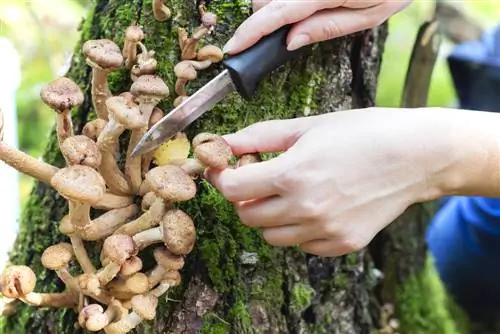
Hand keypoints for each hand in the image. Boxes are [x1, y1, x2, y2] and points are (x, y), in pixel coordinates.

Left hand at [206, 108, 473, 256]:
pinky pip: (302, 244)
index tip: (224, 168)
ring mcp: (325, 231)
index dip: (221, 177)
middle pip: (246, 216)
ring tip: (288, 192)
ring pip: (271, 236)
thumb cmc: (365, 133)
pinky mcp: (342, 244)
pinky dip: (297, 229)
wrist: (417, 156)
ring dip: (268, 215)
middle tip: (258, 178)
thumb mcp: (308, 126)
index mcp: (293, 174)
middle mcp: (306, 209)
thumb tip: (224, 142)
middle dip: (244, 197)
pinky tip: (314, 206)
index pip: (231, 189)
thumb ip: (260, 137)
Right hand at [223, 0, 410, 53]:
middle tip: (275, 37)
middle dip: (261, 21)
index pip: (278, 13)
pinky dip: (283, 1)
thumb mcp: (368, 16)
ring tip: (294, 20)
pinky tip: (298, 8)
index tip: (234, 47)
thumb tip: (290, 42)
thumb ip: (327, 27)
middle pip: (266, 0)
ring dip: (273, 8)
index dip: (252, 32)